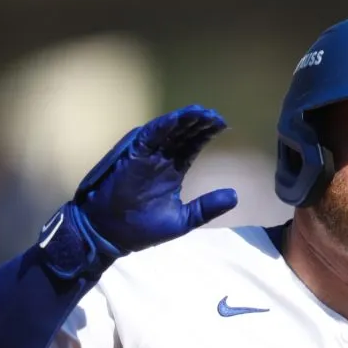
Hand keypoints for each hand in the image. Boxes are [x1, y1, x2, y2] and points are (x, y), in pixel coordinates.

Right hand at [74, 104, 237, 255]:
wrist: (111, 235)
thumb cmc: (142, 228)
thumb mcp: (184, 219)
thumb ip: (207, 207)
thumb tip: (235, 196)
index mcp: (172, 170)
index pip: (192, 145)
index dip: (205, 134)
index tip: (223, 126)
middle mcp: (161, 159)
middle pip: (183, 134)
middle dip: (200, 123)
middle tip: (216, 116)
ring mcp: (147, 155)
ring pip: (168, 130)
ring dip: (185, 120)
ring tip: (203, 112)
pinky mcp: (133, 155)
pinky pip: (149, 136)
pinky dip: (163, 126)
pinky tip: (178, 118)